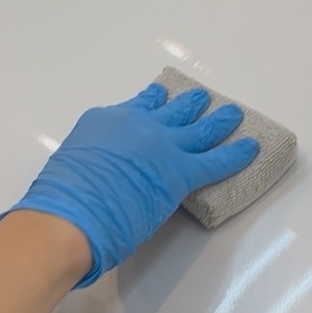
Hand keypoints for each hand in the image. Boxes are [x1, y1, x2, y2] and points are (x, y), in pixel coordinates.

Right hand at [2, 83, 258, 286]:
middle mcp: (137, 124)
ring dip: (218, 119)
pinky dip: (237, 153)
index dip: (151, 102)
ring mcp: (162, 145)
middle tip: (200, 98)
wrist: (70, 215)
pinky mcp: (182, 172)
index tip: (159, 97)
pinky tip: (250, 147)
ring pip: (199, 128)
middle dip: (188, 104)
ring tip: (232, 113)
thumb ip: (94, 159)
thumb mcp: (73, 162)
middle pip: (170, 110)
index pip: (136, 107)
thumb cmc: (61, 199)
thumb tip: (101, 173)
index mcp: (106, 120)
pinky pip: (216, 159)